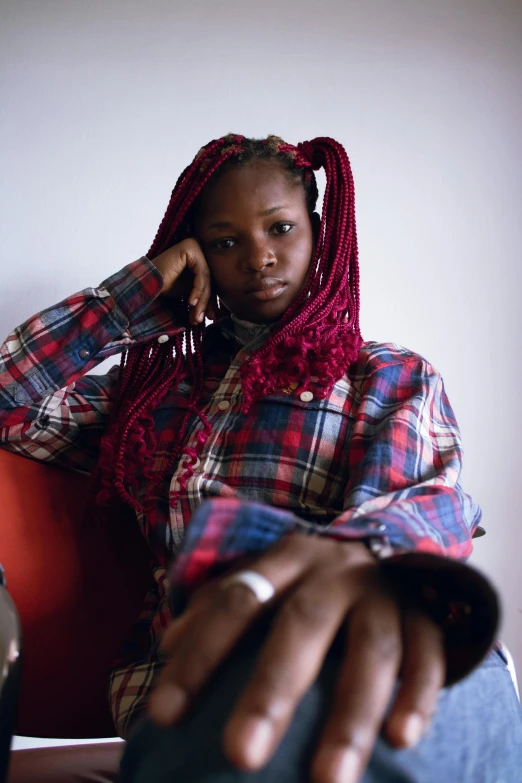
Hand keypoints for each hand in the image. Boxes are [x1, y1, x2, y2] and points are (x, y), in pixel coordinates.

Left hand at [148, 535, 444, 782]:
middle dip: (271, 691)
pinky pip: (428, 656)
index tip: (164, 717)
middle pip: (302, 625)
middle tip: (240, 755)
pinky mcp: (427, 617)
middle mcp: (336, 571)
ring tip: (327, 780)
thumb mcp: (265, 579)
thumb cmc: (308, 580)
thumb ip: (218, 605)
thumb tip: (168, 645)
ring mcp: (385, 593)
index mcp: (287, 559)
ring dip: (350, 716)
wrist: (384, 550)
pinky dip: (418, 697)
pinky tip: (400, 741)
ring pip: (371, 650)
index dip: (200, 656)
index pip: (236, 602)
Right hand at [151, 238, 213, 325]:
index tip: (209, 317)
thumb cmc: (165, 286)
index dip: (210, 301)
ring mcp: (195, 245)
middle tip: (200, 319)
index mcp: (200, 256)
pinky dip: (197, 290)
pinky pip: (201, 273)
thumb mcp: (190, 292)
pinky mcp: (191, 248)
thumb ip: (203, 296)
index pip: (210, 281)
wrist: (145, 281)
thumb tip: (216, 313)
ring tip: (196, 316)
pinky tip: (191, 302)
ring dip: (201, 300)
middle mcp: (199, 247)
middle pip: (209, 279)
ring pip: (206, 278)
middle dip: (205, 302)